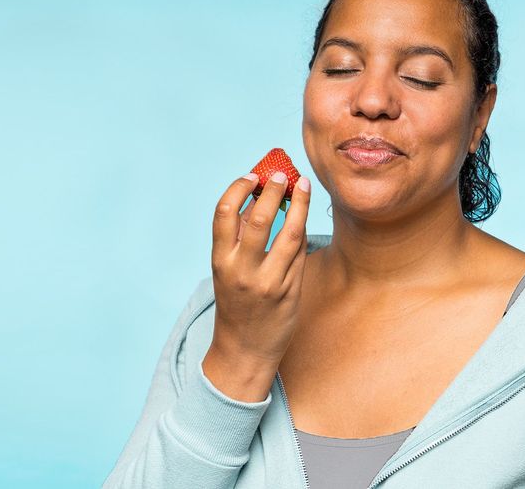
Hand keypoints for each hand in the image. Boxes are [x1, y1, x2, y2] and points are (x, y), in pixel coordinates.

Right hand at [204, 170, 310, 396]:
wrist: (245, 349)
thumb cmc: (236, 303)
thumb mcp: (226, 270)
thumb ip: (237, 238)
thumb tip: (255, 197)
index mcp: (220, 261)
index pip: (223, 214)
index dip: (238, 189)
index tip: (252, 176)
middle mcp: (242, 271)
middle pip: (258, 218)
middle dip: (272, 190)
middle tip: (282, 173)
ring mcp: (268, 282)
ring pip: (289, 233)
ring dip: (298, 204)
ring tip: (302, 185)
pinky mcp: (290, 291)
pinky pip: (300, 253)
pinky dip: (302, 231)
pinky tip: (303, 218)